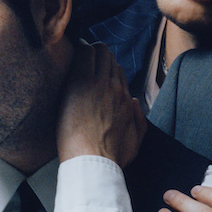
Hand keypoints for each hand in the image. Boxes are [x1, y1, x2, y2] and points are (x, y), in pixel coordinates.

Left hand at [56, 43, 144, 165]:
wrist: (93, 160)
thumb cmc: (110, 157)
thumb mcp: (135, 142)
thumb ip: (140, 122)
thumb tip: (135, 103)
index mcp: (126, 100)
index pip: (118, 74)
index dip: (107, 70)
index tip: (96, 71)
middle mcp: (116, 88)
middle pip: (110, 59)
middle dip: (98, 56)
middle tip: (85, 59)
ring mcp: (99, 83)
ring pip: (99, 52)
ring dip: (89, 51)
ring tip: (78, 54)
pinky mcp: (81, 81)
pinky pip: (84, 54)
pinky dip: (79, 50)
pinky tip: (72, 51)